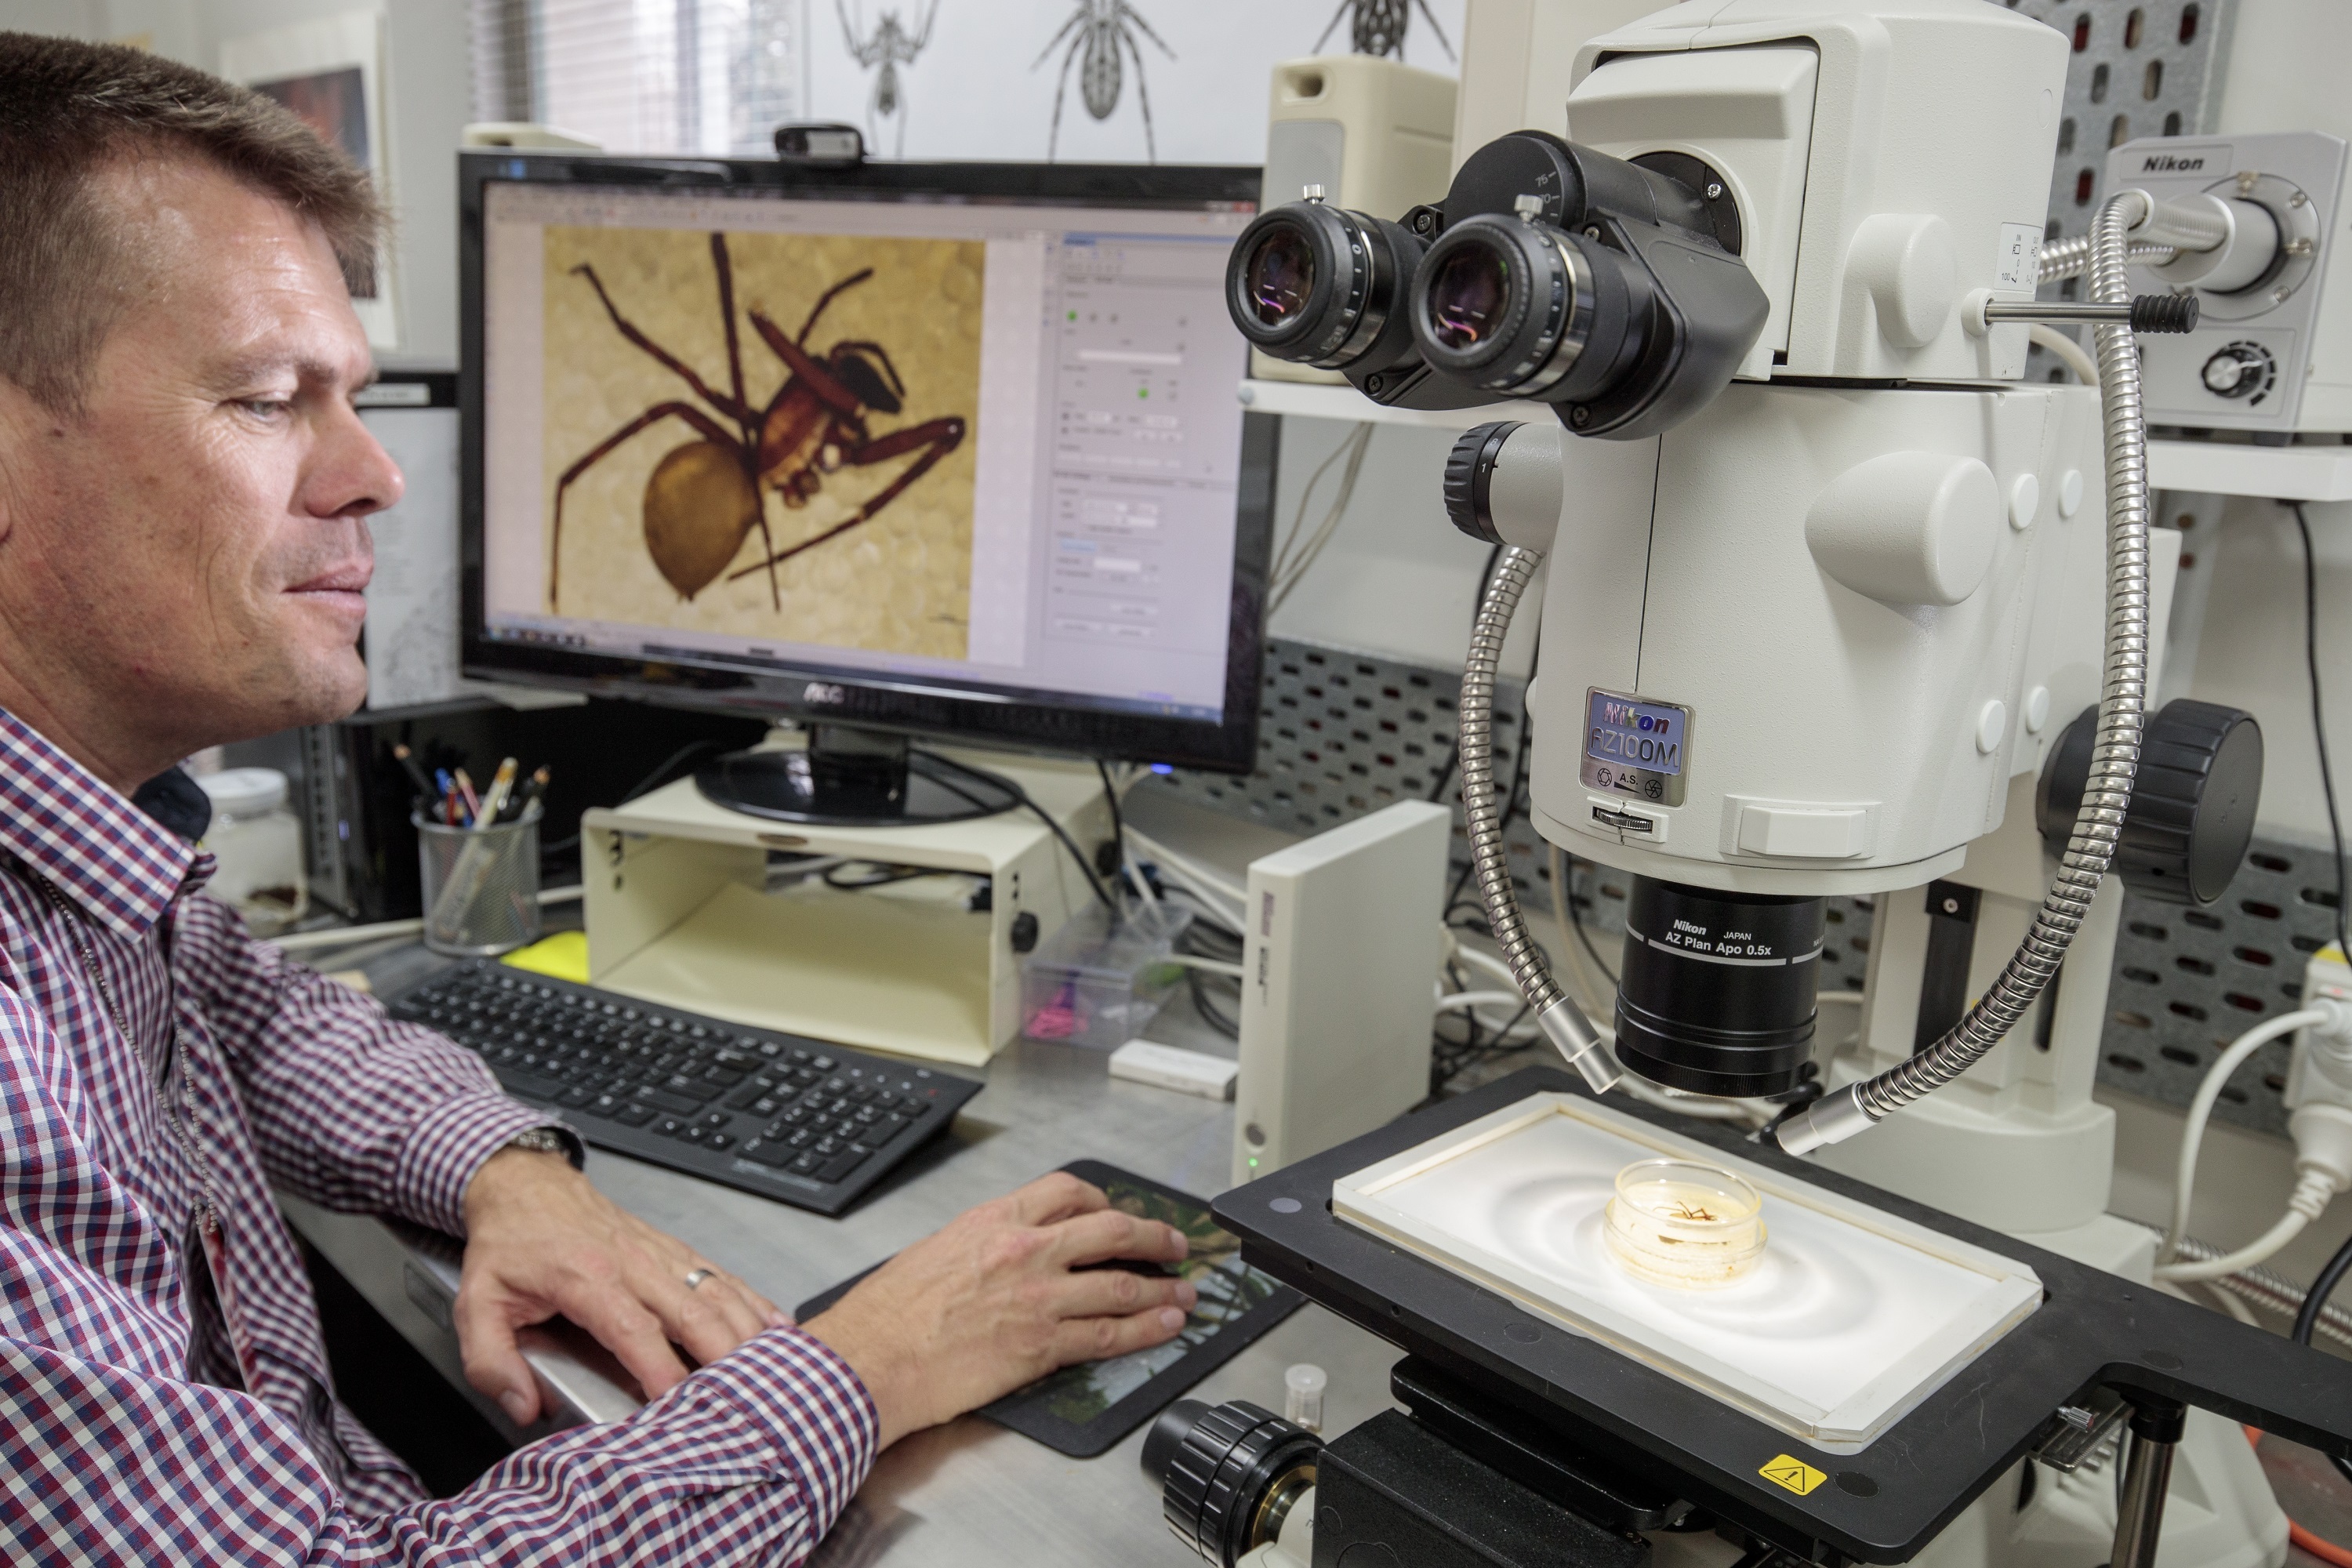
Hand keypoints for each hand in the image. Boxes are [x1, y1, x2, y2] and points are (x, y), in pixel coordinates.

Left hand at [456, 1146, 786, 1424]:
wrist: (526, 1183)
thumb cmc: (509, 1242)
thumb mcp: (476, 1302)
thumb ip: (491, 1360)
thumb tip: (524, 1405)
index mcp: (586, 1277)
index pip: (632, 1329)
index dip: (658, 1368)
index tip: (677, 1402)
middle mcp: (632, 1262)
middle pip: (692, 1311)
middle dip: (723, 1355)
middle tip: (745, 1394)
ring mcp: (658, 1253)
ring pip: (715, 1292)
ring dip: (746, 1330)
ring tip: (772, 1367)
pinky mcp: (672, 1250)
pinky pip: (720, 1275)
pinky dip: (752, 1301)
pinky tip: (775, 1326)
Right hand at [802, 1172, 1196, 1448]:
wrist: (872, 1359)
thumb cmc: (890, 1312)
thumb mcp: (937, 1249)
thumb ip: (983, 1243)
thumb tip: (1009, 1250)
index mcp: (995, 1219)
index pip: (1068, 1190)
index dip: (1103, 1200)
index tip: (1115, 1211)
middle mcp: (1025, 1250)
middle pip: (1111, 1230)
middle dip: (1153, 1235)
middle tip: (1174, 1243)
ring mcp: (1038, 1298)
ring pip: (1121, 1284)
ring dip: (1163, 1288)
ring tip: (1186, 1293)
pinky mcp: (1041, 1346)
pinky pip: (1108, 1334)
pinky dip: (1146, 1330)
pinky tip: (1166, 1327)